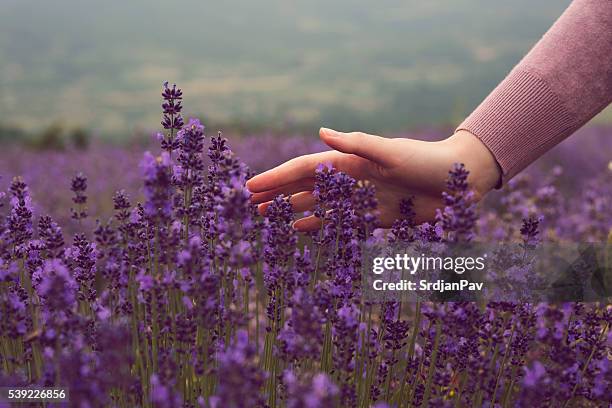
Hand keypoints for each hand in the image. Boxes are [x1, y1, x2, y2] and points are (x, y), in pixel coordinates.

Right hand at [246, 128, 500, 231]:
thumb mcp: (392, 151)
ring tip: (269, 217)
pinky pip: (341, 223)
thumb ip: (358, 144)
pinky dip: (320, 226)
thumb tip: (321, 131)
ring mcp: (361, 199)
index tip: (252, 187)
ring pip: (319, 205)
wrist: (461, 180)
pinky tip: (303, 230)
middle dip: (279, 194)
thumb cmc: (428, 160)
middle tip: (252, 205)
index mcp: (350, 161)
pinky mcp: (376, 216)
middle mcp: (351, 180)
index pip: (305, 169)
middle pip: (306, 187)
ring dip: (293, 210)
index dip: (278, 178)